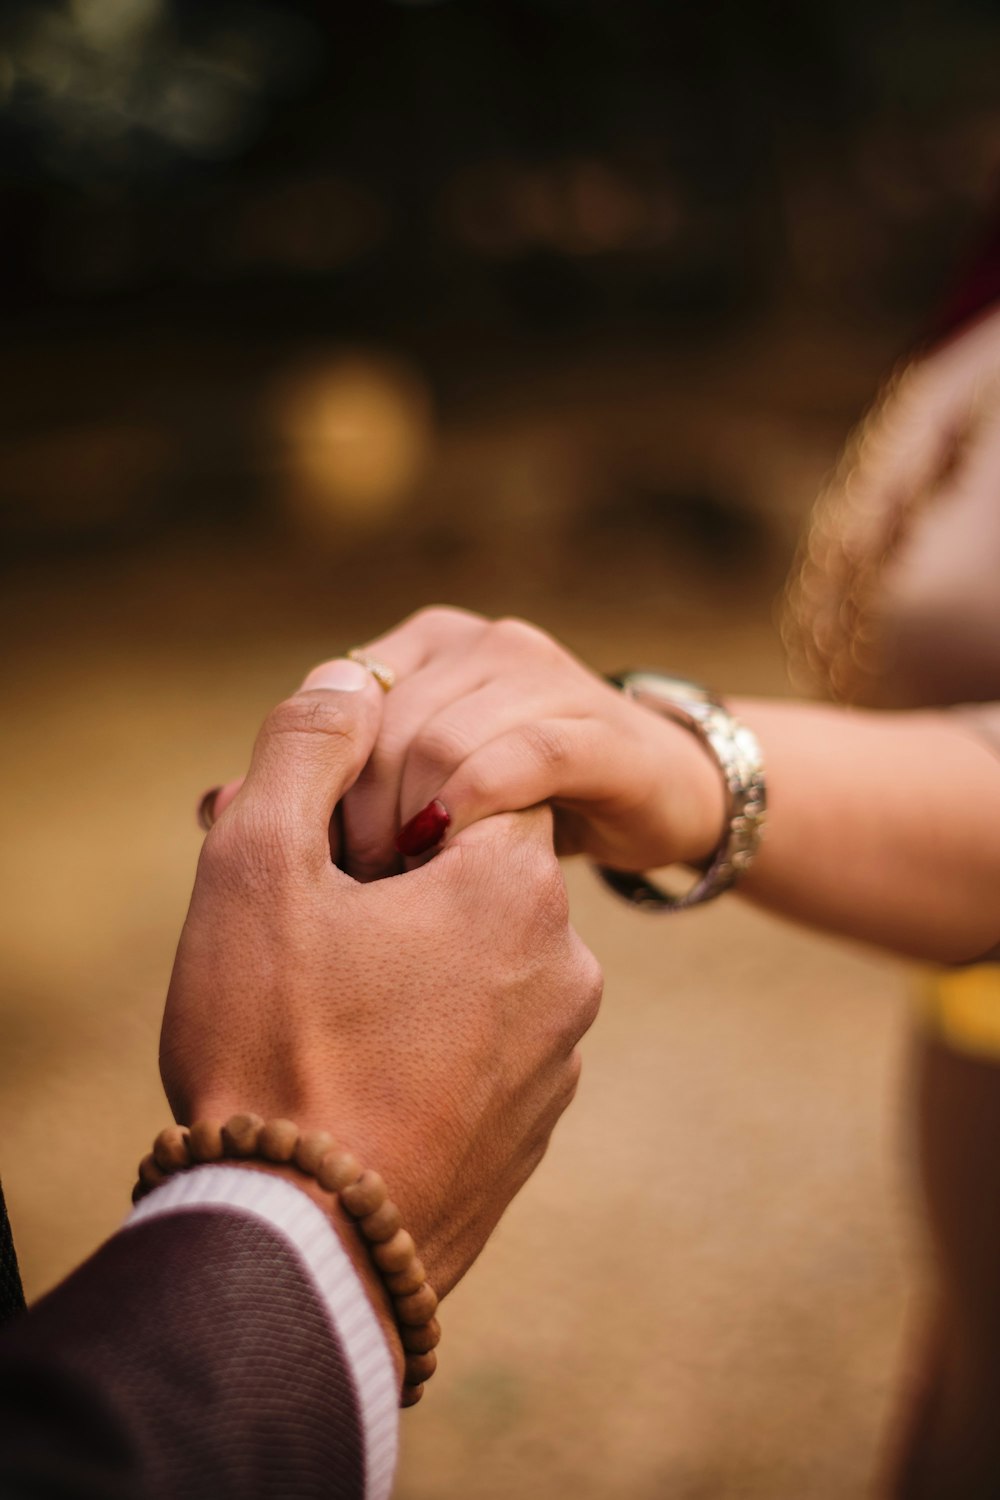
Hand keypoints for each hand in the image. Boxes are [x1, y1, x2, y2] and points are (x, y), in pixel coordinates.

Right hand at [161, 656, 602, 1311]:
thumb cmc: (277, 1046)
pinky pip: (483, 1044)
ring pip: (478, 964)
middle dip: (390, 884)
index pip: (471, 789)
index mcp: (517, 884)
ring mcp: (559, 1056)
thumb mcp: (259, 866)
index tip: (328, 855)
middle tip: (299, 926)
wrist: (305, 1251)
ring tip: (317, 1007)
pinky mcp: (533, 1127)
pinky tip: (354, 1071)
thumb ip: (308, 746)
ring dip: (407, 962)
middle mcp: (566, 965)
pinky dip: (428, 1037)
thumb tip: (353, 676)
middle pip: (474, 877)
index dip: (386, 809)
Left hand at [333, 607, 725, 881]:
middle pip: (383, 723)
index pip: (338, 696)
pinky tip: (454, 849)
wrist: (661, 795)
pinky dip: (476, 807)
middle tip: (355, 884)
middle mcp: (484, 640)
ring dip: (410, 820)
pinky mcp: (600, 726)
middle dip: (359, 812)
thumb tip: (217, 805)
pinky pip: (524, 758)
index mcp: (430, 642)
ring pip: (443, 739)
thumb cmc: (525, 799)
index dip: (315, 779)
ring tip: (403, 882)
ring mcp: (546, 673)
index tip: (311, 854)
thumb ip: (333, 786)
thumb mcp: (420, 785)